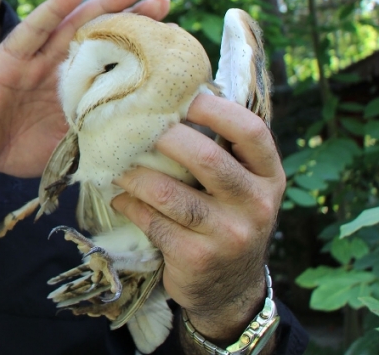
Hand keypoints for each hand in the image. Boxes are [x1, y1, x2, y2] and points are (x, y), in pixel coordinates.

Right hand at [0, 0, 169, 177]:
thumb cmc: (14, 148)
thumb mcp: (66, 147)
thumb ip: (96, 140)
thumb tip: (142, 150)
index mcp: (73, 88)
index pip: (113, 62)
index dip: (141, 50)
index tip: (174, 39)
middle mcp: (58, 66)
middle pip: (100, 36)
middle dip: (132, 18)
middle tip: (164, 0)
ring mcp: (36, 57)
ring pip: (76, 24)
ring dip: (105, 2)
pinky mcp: (12, 55)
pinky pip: (37, 26)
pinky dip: (57, 5)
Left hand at [112, 94, 285, 342]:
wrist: (230, 289)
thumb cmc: (227, 218)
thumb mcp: (242, 186)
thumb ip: (221, 151)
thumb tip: (168, 102)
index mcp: (269, 176)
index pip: (251, 131)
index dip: (215, 108)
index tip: (180, 97)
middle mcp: (255, 204)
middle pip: (205, 158)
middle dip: (163, 137)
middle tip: (133, 128)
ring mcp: (228, 234)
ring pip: (168, 192)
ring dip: (134, 175)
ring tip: (117, 166)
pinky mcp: (196, 258)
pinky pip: (151, 221)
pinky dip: (129, 205)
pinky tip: (120, 198)